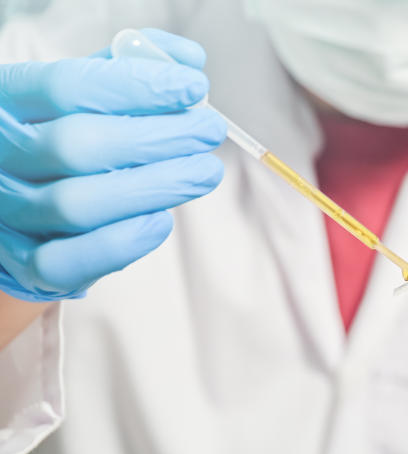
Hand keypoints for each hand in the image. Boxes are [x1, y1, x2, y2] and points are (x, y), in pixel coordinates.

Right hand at [0, 29, 226, 301]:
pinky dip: (123, 242)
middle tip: (209, 131)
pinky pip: (69, 260)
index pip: (66, 86)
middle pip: (76, 146)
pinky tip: (163, 219)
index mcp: (8, 101)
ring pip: (77, 204)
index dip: (136, 85)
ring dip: (156, 186)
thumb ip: (133, 68)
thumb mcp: (89, 92)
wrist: (30, 207)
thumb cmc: (68, 135)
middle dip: (157, 138)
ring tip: (206, 171)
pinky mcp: (28, 263)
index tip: (194, 86)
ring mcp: (10, 212)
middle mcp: (0, 156)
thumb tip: (188, 60)